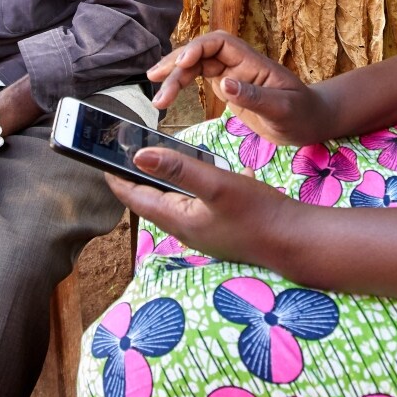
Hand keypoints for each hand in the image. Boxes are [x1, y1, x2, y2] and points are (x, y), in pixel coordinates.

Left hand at [105, 147, 306, 267]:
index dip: (117, 179)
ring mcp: (206, 231)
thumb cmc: (258, 213)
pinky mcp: (223, 228)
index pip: (136, 199)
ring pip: (176, 202)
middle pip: (153, 202)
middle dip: (137, 179)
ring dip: (166, 182)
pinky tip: (213, 171)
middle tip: (123, 157)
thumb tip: (138, 156)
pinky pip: (202, 203)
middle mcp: (188, 230)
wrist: (297, 240)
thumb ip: (178, 169)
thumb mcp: (217, 184)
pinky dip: (198, 186)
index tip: (100, 161)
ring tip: (158, 161)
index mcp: (180, 220)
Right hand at [148, 32, 333, 145]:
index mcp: (253, 62)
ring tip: (156, 98)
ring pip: (195, 67)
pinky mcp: (227, 89)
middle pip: (201, 54)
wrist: (310, 122)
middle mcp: (239, 64)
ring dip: (174, 78)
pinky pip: (198, 80)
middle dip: (176, 65)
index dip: (198, 48)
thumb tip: (224, 84)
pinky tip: (166, 94)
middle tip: (155, 83)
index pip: (219, 42)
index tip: (182, 62)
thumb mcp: (283, 110)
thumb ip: (255, 97)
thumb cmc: (303, 114)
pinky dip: (181, 86)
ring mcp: (231, 75)